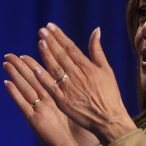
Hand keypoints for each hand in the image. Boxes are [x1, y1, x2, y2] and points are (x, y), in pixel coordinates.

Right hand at [3, 53, 99, 145]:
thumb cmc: (84, 136)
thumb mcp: (88, 109)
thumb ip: (88, 90)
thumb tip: (96, 76)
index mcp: (59, 98)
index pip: (49, 75)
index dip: (42, 59)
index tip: (37, 44)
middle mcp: (47, 103)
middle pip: (32, 80)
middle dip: (22, 66)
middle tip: (12, 53)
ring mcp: (40, 111)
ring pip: (25, 89)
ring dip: (15, 76)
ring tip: (7, 63)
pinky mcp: (35, 120)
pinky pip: (23, 105)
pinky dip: (15, 94)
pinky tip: (6, 83)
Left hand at [36, 23, 134, 144]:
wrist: (109, 119)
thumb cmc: (110, 95)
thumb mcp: (106, 70)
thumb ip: (97, 50)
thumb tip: (96, 30)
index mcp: (88, 67)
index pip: (70, 48)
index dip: (59, 36)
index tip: (50, 26)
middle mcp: (78, 76)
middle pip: (61, 56)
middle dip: (51, 42)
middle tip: (41, 30)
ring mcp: (70, 89)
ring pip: (55, 68)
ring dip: (46, 55)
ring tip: (39, 42)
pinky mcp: (64, 102)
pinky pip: (51, 88)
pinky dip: (44, 78)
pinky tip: (35, 68)